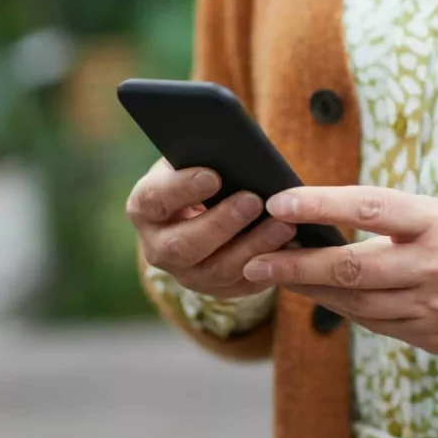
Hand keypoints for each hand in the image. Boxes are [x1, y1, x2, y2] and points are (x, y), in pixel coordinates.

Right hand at [127, 159, 296, 297]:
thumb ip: (205, 155)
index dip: (181, 189)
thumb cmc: (200, 174)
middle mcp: (158, 247)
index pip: (155, 199)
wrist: (205, 210)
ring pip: (217, 270)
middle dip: (220, 224)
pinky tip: (291, 247)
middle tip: (252, 200)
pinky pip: (244, 284)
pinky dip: (269, 266)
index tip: (212, 176)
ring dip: (253, 247)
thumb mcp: (194, 160)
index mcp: (145, 208)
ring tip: (283, 225)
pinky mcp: (218, 289)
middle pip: (183, 246)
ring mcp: (187, 274)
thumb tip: (234, 147)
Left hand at [241, 186, 437, 352]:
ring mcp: (437, 309)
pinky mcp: (435, 338)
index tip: (280, 201)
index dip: (321, 204)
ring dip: (312, 292)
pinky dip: (345, 310)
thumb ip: (394, 223)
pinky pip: (377, 324)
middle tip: (256, 262)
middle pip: (353, 269)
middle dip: (298, 267)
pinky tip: (323, 298)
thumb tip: (327, 226)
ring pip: (357, 304)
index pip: (371, 208)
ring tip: (277, 278)